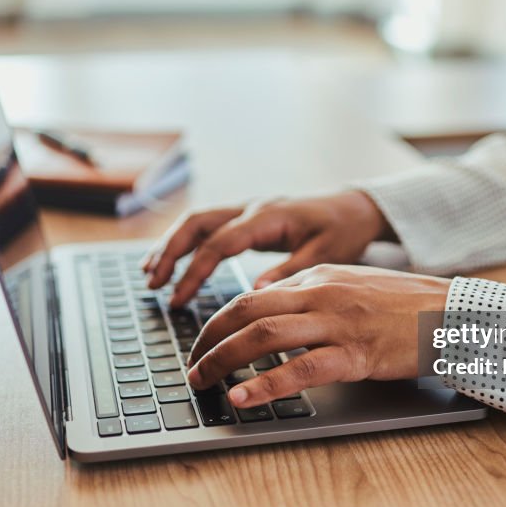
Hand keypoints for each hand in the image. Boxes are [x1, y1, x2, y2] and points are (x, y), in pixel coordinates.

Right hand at [142, 191, 394, 306]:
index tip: (178, 299)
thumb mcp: (325, 255)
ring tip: (150, 275)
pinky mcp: (248, 217)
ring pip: (197, 221)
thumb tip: (255, 292)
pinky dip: (186, 242)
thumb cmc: (343, 230)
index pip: (219, 243)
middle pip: (197, 223)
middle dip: (170, 253)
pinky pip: (208, 225)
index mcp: (268, 217)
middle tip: (153, 284)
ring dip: (171, 245)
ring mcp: (247, 209)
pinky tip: (171, 261)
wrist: (355, 207)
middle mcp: (252, 208)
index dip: (194, 271)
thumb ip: (290, 271)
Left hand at [185, 264, 450, 407]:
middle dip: (208, 339)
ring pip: (264, 335)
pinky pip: (301, 369)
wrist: (451, 314)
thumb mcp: (351, 286)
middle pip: (246, 311)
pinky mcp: (356, 354)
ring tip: (203, 381)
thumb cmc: (403, 305)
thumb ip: (312, 296)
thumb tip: (273, 312)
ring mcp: (338, 323)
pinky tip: (244, 398)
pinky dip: (265, 384)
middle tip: (191, 366)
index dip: (219, 321)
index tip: (203, 343)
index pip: (252, 295)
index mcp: (317, 277)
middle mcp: (321, 293)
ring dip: (223, 360)